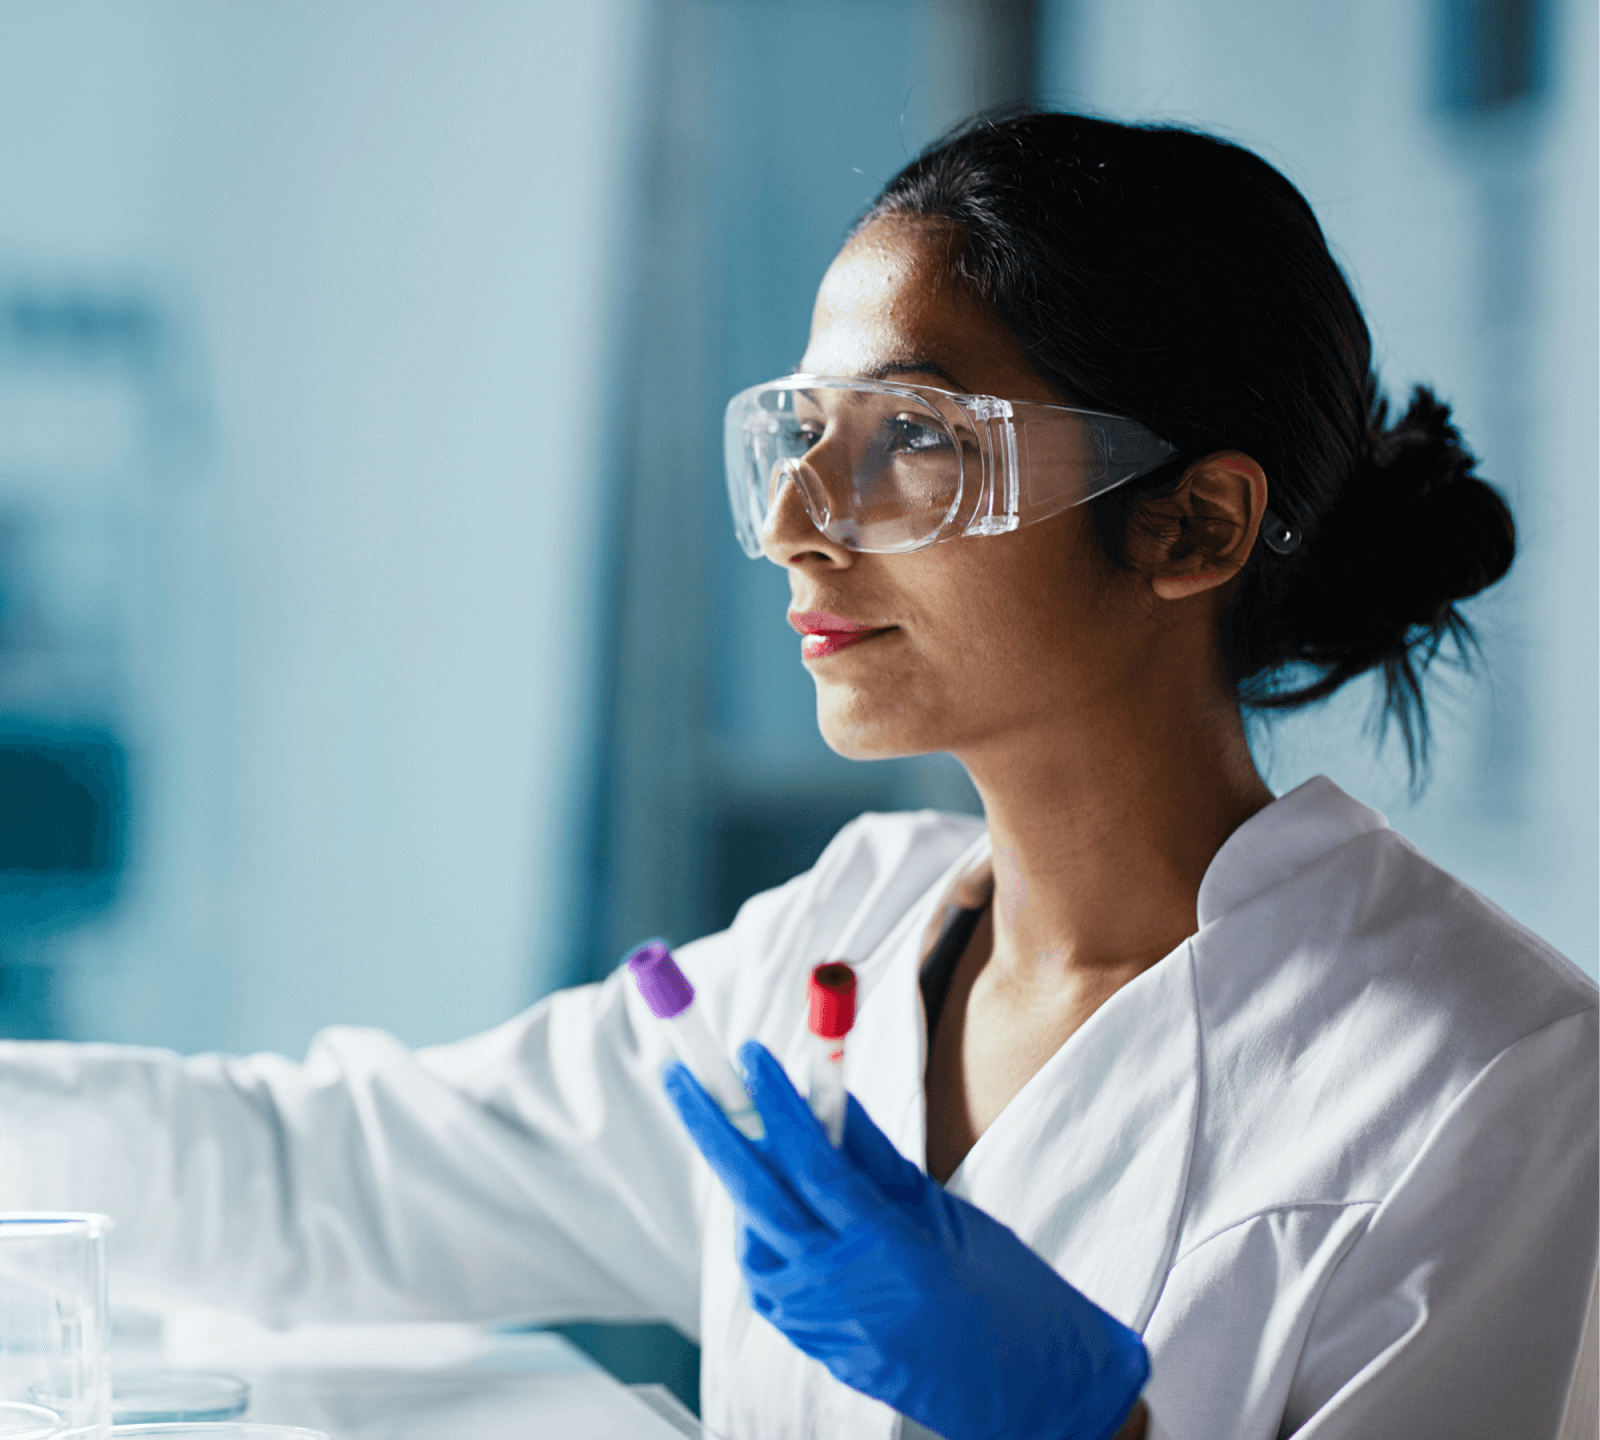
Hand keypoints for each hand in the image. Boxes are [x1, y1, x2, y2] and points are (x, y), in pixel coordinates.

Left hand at [664, 1040, 1148, 1439]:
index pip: (814, 1165)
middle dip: (712, 1129)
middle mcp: (842, 1292)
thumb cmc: (1007, 1295)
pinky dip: (760, 1228)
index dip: (777, 1105)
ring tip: (737, 1129)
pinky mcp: (814, 1347)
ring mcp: (821, 1326)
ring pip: (753, 1236)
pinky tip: (772, 1199)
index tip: (750, 1055)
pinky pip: (767, 1275)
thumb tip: (826, 1094)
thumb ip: (877, 1158)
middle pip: (757, 1195)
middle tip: (679, 1076)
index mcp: (889, 1252)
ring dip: (739, 1176)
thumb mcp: (944, 1214)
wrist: (1031, 1393)